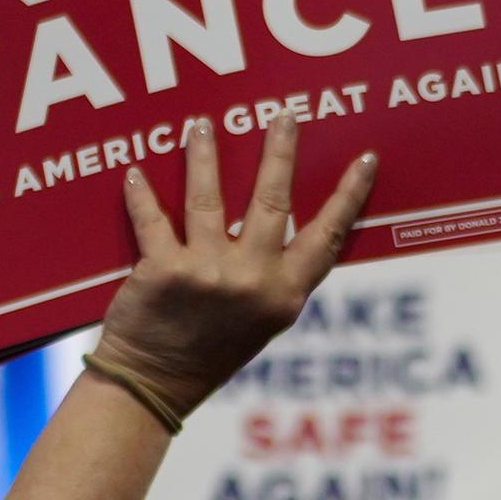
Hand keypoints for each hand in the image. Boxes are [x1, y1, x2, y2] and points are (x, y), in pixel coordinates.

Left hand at [95, 114, 379, 416]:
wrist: (156, 384)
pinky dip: (141, 194)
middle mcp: (252, 280)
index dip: (349, 196)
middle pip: (272, 200)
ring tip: (202, 125)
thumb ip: (277, 276)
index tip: (365, 160)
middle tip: (283, 115)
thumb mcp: (262, 321)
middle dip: (279, 152)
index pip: (327, 236)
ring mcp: (208, 273)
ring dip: (205, 155)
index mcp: (285, 294)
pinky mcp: (164, 271)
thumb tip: (284, 219)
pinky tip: (135, 173)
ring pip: (208, 196)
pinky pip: (153, 218)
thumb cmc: (211, 352)